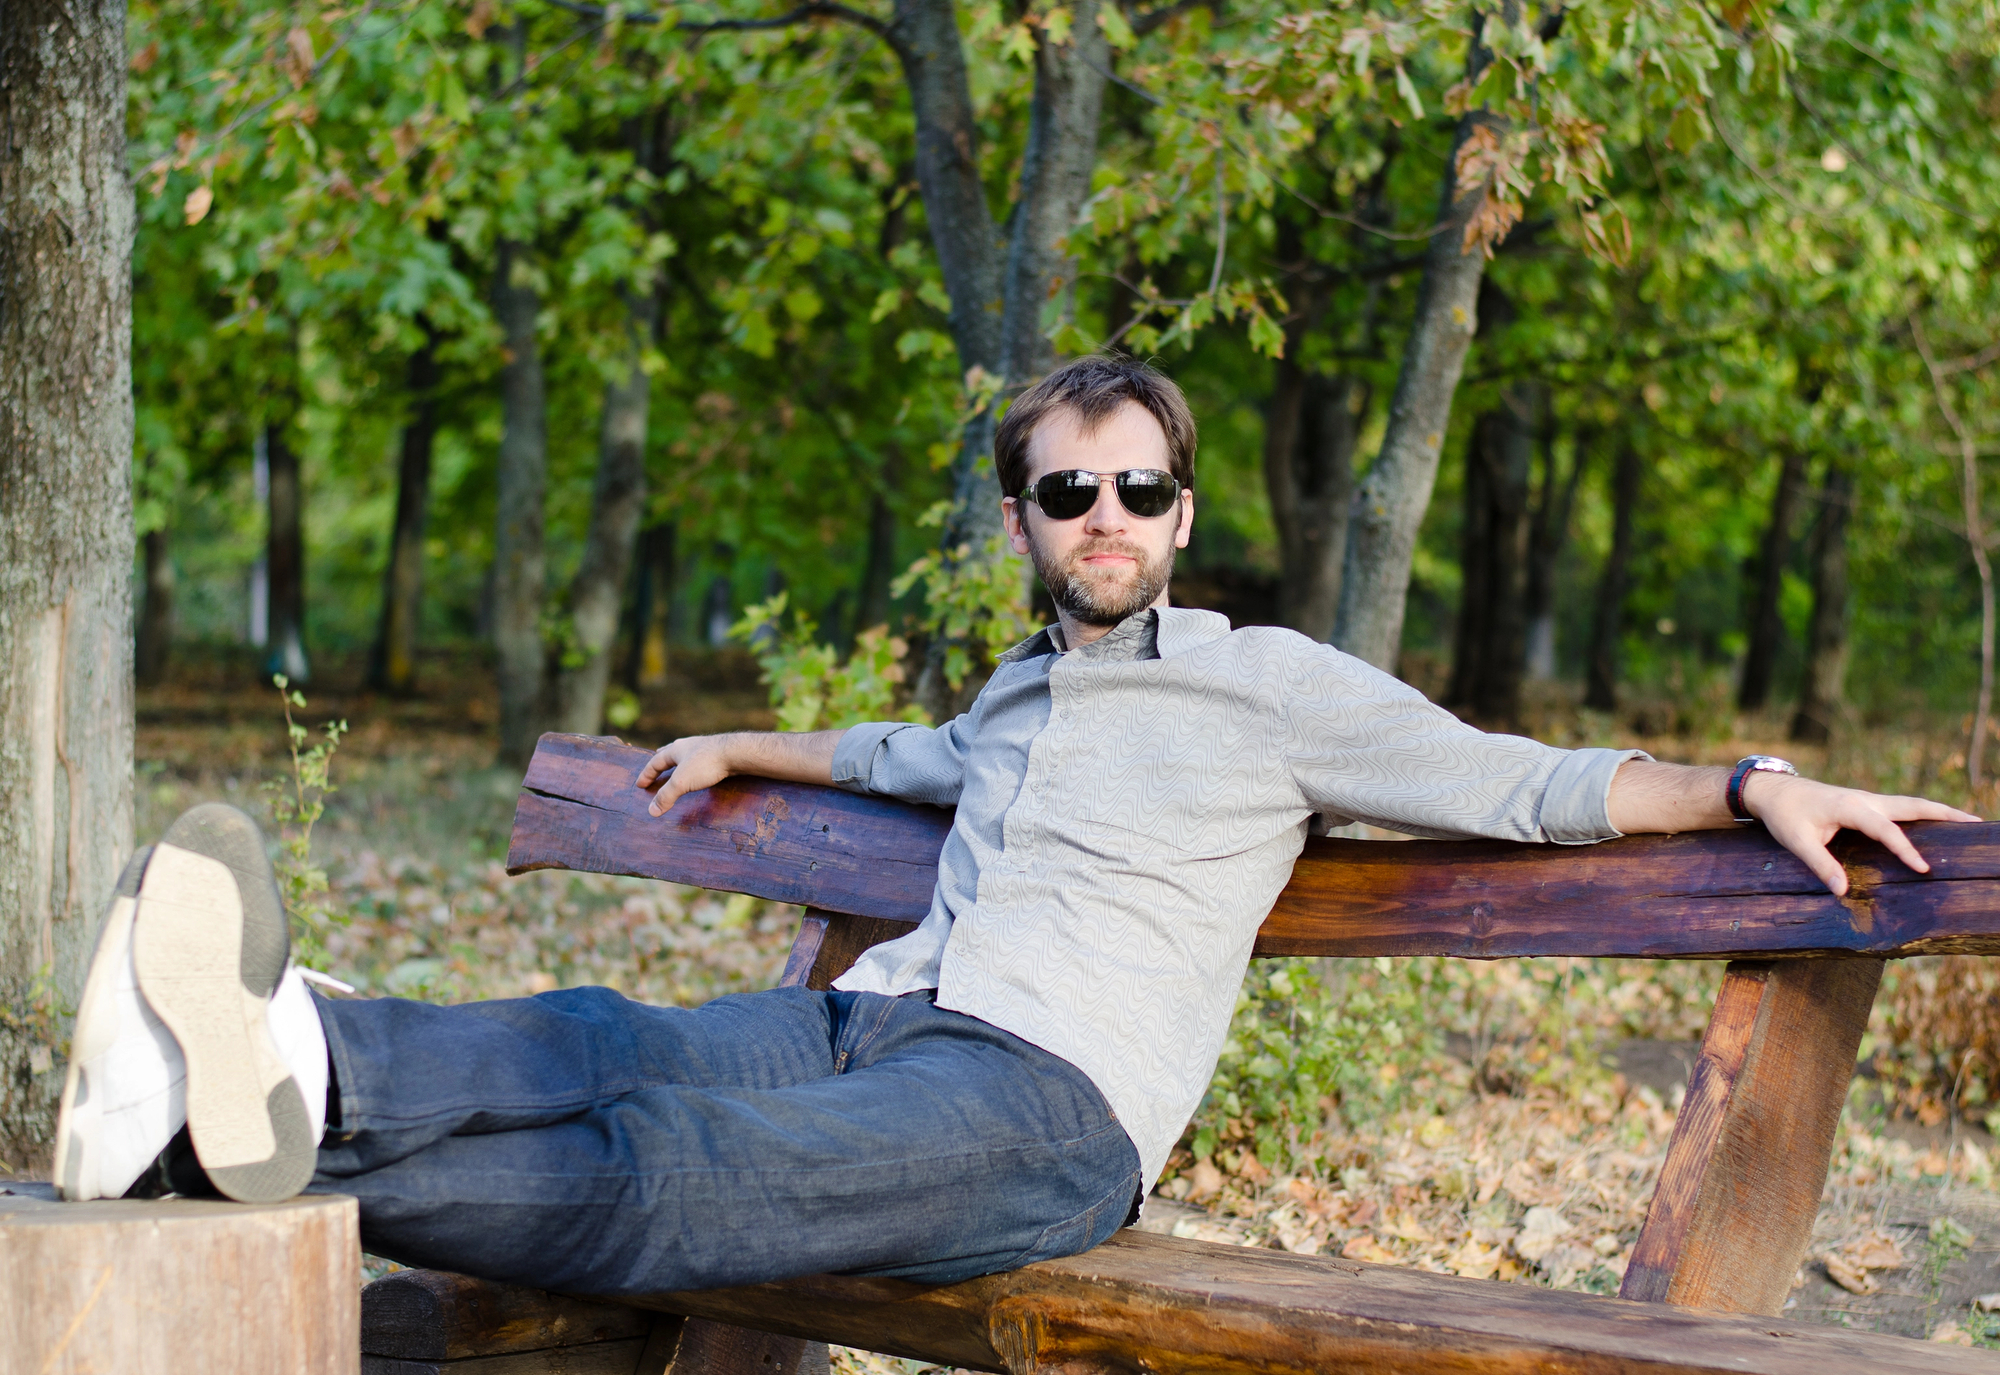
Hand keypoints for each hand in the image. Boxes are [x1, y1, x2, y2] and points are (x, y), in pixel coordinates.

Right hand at [635, 735, 738, 816]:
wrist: (736, 753)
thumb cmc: (706, 764)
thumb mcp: (682, 783)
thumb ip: (666, 796)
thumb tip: (651, 811)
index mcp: (676, 749)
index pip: (655, 762)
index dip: (646, 774)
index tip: (639, 784)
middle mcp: (688, 745)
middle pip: (670, 753)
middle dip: (662, 761)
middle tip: (656, 767)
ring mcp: (704, 747)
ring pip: (686, 755)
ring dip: (679, 763)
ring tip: (677, 769)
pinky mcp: (718, 754)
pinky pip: (701, 760)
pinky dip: (694, 767)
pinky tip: (700, 772)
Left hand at [1745, 772, 1980, 895]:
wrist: (1773, 790)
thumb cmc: (1784, 815)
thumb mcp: (1797, 841)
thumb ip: (1820, 864)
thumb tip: (1843, 892)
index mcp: (1850, 806)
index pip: (1885, 829)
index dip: (1905, 849)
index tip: (1923, 868)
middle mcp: (1865, 799)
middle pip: (1913, 806)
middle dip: (1945, 815)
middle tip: (1976, 825)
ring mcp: (1868, 799)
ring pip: (1911, 804)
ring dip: (1939, 812)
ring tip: (1969, 823)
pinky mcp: (1866, 804)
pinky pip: (1901, 809)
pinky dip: (1923, 814)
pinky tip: (1935, 825)